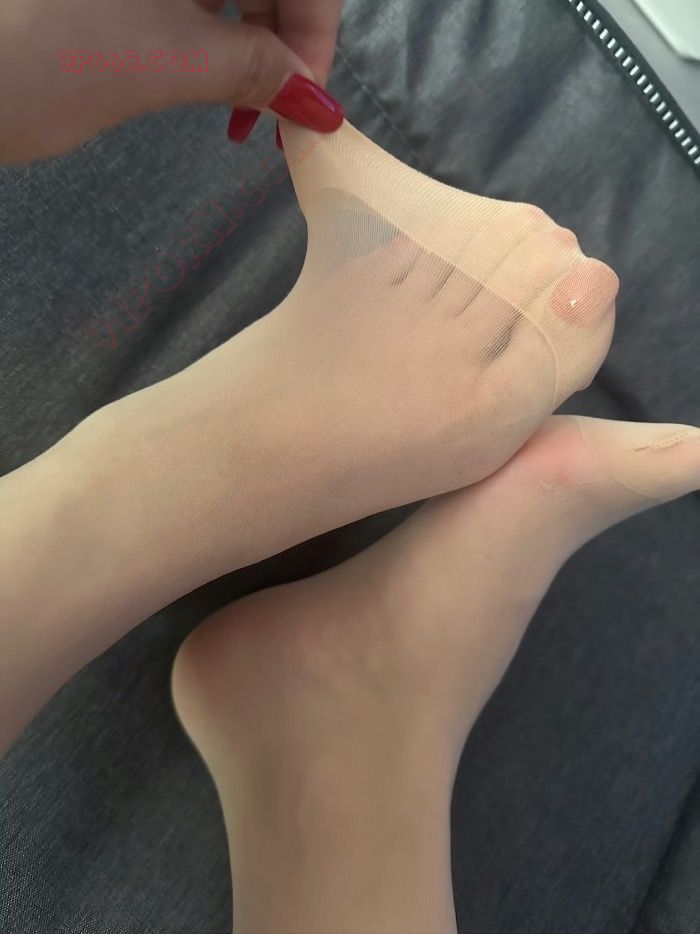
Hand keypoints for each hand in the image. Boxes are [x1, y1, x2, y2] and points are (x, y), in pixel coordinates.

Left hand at [0, 0, 343, 163]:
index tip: (308, 102)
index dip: (315, 34)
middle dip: (282, 40)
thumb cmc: (25, 55)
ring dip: (248, 41)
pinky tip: (203, 75)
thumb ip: (253, 72)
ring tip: (233, 109)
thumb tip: (318, 101)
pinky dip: (209, 30)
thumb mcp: (158, 64)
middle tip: (273, 115)